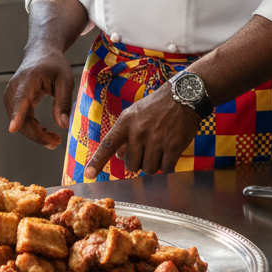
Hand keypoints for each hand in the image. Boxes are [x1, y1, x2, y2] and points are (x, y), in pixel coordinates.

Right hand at [3, 50, 76, 149]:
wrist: (41, 54)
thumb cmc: (54, 65)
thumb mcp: (65, 79)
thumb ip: (64, 102)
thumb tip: (63, 125)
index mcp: (28, 79)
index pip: (21, 99)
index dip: (17, 115)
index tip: (12, 128)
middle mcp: (15, 88)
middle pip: (21, 118)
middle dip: (37, 134)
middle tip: (55, 143)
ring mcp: (11, 96)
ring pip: (20, 123)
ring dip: (35, 134)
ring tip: (54, 138)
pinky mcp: (12, 102)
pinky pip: (20, 120)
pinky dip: (32, 129)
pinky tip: (44, 131)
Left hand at [84, 84, 200, 177]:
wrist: (183, 96)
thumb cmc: (156, 107)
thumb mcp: (134, 114)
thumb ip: (124, 134)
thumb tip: (119, 156)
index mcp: (125, 122)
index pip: (108, 145)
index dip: (97, 161)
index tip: (88, 175)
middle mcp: (138, 131)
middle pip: (131, 165)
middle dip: (138, 162)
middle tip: (147, 150)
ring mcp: (156, 139)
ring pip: (148, 169)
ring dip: (154, 165)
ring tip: (159, 149)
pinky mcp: (173, 145)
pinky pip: (166, 168)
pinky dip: (168, 165)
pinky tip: (170, 152)